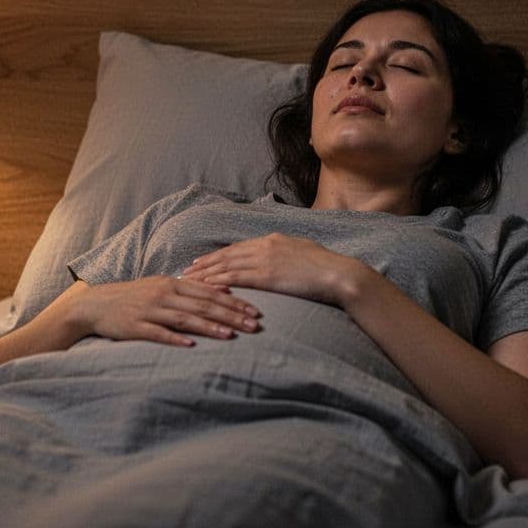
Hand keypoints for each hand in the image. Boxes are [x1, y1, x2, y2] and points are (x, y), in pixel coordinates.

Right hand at [63, 276, 260, 346]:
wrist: (96, 305)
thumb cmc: (134, 297)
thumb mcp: (162, 287)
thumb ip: (191, 289)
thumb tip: (223, 290)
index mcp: (172, 283)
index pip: (210, 292)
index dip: (234, 302)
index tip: (255, 311)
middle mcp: (164, 294)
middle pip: (203, 305)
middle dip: (230, 315)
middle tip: (253, 326)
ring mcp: (150, 310)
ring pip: (185, 318)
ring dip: (210, 326)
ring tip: (231, 335)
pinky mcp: (136, 326)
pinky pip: (159, 333)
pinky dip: (175, 338)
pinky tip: (191, 345)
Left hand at [181, 233, 370, 306]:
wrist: (339, 274)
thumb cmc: (328, 267)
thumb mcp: (305, 252)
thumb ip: (289, 253)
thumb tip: (284, 257)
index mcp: (273, 239)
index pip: (239, 248)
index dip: (220, 255)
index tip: (204, 260)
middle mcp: (265, 245)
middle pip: (227, 255)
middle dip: (206, 263)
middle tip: (188, 270)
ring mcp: (264, 259)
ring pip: (226, 265)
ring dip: (205, 273)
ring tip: (189, 280)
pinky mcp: (266, 275)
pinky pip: (235, 278)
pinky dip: (217, 282)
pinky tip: (205, 287)